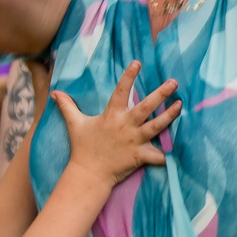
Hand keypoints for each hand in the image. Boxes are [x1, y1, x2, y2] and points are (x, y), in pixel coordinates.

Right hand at [52, 62, 182, 187]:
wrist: (88, 174)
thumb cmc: (83, 147)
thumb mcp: (74, 124)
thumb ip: (67, 106)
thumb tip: (55, 92)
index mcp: (112, 115)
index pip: (121, 90)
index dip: (129, 76)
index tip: (137, 62)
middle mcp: (125, 125)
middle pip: (146, 106)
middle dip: (161, 93)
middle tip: (174, 82)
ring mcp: (134, 141)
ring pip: (157, 126)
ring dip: (170, 115)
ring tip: (180, 104)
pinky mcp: (140, 156)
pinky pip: (158, 155)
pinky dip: (169, 153)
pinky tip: (181, 148)